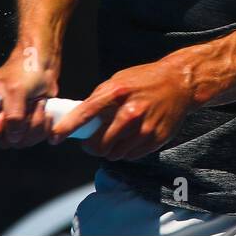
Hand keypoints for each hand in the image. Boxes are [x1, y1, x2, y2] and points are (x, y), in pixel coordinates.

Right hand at [0, 45, 58, 148]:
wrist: (42, 67)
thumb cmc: (23, 71)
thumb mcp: (16, 90)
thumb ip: (13, 115)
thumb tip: (14, 136)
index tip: (3, 118)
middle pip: (0, 141)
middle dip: (20, 125)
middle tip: (28, 104)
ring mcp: (7, 126)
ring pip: (19, 142)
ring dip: (34, 123)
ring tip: (37, 102)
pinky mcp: (23, 129)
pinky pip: (32, 139)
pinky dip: (42, 126)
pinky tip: (44, 110)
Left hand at [49, 59, 195, 159]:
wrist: (180, 82)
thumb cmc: (145, 79)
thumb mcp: (119, 80)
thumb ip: (100, 98)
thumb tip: (78, 118)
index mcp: (117, 93)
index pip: (85, 114)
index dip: (66, 128)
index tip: (54, 138)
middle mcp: (130, 112)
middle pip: (99, 144)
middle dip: (91, 146)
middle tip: (91, 142)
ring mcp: (144, 128)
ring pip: (114, 154)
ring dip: (109, 150)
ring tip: (115, 138)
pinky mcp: (155, 139)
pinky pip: (130, 156)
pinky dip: (126, 151)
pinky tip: (130, 138)